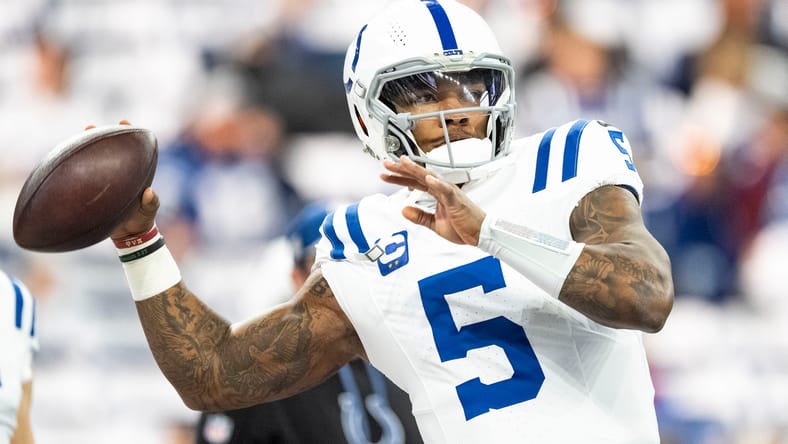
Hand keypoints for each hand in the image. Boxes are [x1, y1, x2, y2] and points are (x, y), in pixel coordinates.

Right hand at [83, 120, 159, 240]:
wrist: (129, 235)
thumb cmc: (142, 220)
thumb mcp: (148, 212)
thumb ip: (151, 203)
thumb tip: (149, 192)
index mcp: (134, 174)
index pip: (131, 150)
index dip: (128, 134)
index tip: (124, 122)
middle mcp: (118, 173)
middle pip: (109, 151)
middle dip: (101, 136)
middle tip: (91, 127)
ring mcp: (105, 181)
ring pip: (93, 162)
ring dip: (84, 151)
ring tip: (75, 139)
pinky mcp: (94, 191)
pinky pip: (84, 179)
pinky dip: (76, 171)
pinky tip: (63, 165)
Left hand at [381, 156, 484, 245]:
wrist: (480, 234)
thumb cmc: (463, 227)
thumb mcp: (435, 224)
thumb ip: (420, 216)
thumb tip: (404, 210)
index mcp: (437, 194)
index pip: (414, 183)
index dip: (399, 178)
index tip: (386, 175)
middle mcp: (442, 190)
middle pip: (418, 176)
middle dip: (402, 170)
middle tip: (386, 163)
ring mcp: (450, 193)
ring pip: (430, 177)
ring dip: (416, 170)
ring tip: (403, 162)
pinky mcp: (457, 200)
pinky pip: (446, 190)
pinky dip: (437, 184)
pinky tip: (428, 178)